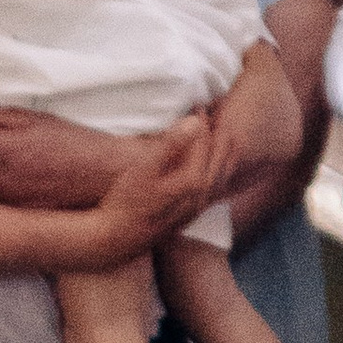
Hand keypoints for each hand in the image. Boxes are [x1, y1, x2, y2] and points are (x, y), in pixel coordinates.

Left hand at [0, 107, 124, 206]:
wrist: (108, 176)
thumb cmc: (79, 145)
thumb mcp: (42, 120)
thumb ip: (4, 117)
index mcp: (4, 149)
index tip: (10, 136)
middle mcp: (1, 178)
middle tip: (31, 152)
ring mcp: (10, 200)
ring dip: (7, 174)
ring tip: (39, 170)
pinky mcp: (22, 215)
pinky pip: (9, 199)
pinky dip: (19, 193)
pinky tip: (42, 186)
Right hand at [79, 116, 224, 263]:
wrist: (116, 239)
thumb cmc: (125, 202)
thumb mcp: (144, 170)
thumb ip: (170, 145)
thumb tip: (194, 121)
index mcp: (193, 180)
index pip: (204, 143)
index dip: (201, 120)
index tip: (197, 102)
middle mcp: (201, 195)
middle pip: (219, 157)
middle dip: (220, 132)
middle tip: (219, 111)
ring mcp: (197, 207)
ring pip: (221, 175)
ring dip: (225, 152)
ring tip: (225, 134)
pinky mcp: (190, 215)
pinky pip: (215, 189)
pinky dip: (221, 172)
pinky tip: (215, 168)